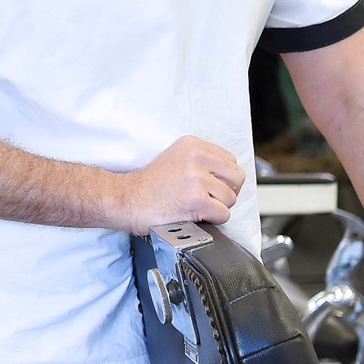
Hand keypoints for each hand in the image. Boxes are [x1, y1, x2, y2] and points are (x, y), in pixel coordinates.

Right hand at [116, 136, 243, 233]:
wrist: (127, 200)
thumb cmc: (150, 185)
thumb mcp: (176, 158)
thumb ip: (202, 160)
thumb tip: (229, 176)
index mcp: (192, 144)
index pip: (230, 161)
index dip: (223, 178)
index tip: (209, 186)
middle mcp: (196, 157)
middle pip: (236, 178)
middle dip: (226, 191)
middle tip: (208, 198)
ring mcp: (196, 178)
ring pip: (231, 198)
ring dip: (217, 207)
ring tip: (196, 206)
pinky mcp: (197, 200)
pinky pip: (223, 214)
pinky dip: (212, 220)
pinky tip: (195, 215)